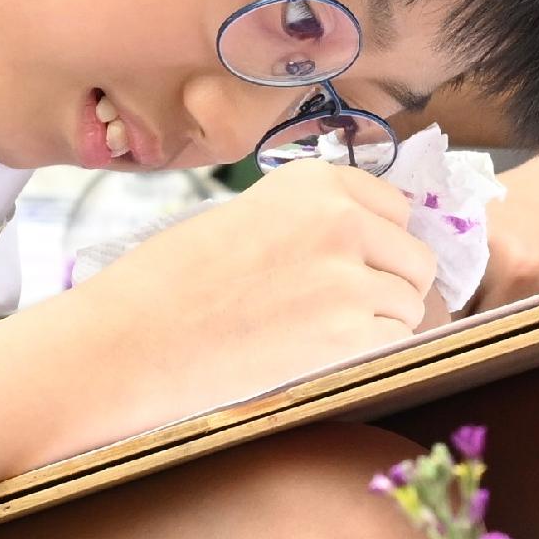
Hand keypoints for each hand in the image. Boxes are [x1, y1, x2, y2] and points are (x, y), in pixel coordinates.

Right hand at [25, 161, 441, 458]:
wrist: (122, 345)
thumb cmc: (167, 286)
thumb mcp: (246, 219)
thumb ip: (312, 223)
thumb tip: (376, 245)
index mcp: (313, 181)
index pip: (396, 208)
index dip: (378, 243)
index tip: (350, 264)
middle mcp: (341, 220)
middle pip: (415, 258)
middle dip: (388, 285)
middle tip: (337, 311)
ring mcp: (349, 279)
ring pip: (411, 304)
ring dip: (379, 324)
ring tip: (316, 335)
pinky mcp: (348, 337)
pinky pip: (396, 344)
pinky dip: (370, 356)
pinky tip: (319, 358)